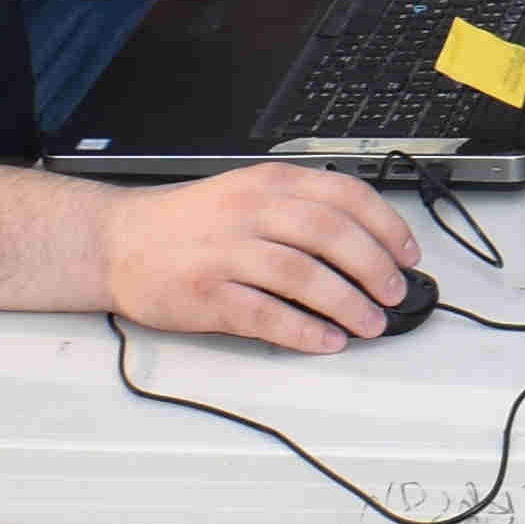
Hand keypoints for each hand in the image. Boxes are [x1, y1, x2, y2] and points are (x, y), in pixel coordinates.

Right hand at [103, 164, 421, 349]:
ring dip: (347, 304)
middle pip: (332, 235)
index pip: (345, 196)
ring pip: (304, 276)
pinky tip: (327, 340)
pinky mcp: (206, 295)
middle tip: (394, 293)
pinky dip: (304, 331)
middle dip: (375, 268)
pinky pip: (265, 315)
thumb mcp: (248, 193)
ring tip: (370, 323)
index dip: (386, 226)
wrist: (116, 242)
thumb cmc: (188, 223)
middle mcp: (250, 212)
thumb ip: (301, 208)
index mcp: (268, 183)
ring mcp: (226, 253)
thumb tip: (367, 242)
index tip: (408, 254)